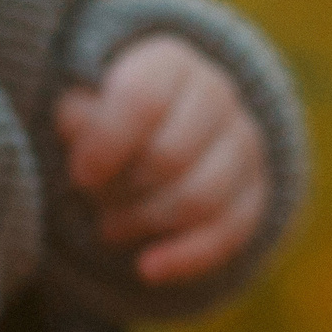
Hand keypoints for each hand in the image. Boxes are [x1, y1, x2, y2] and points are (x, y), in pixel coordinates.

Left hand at [54, 35, 266, 285]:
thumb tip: (83, 129)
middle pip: (170, 157)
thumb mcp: (80, 103)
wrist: (157, 124)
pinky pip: (230, 232)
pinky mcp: (254, 191)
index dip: (107, 143)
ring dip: (145, 222)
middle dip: (122, 189)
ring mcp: (242, 143)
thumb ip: (78, 115)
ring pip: (200, 198)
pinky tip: (147, 269)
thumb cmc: (106, 114)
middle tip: (92, 199)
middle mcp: (216, 94)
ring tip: (109, 225)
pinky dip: (185, 256)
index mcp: (168, 63)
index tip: (79, 175)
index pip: (143, 100)